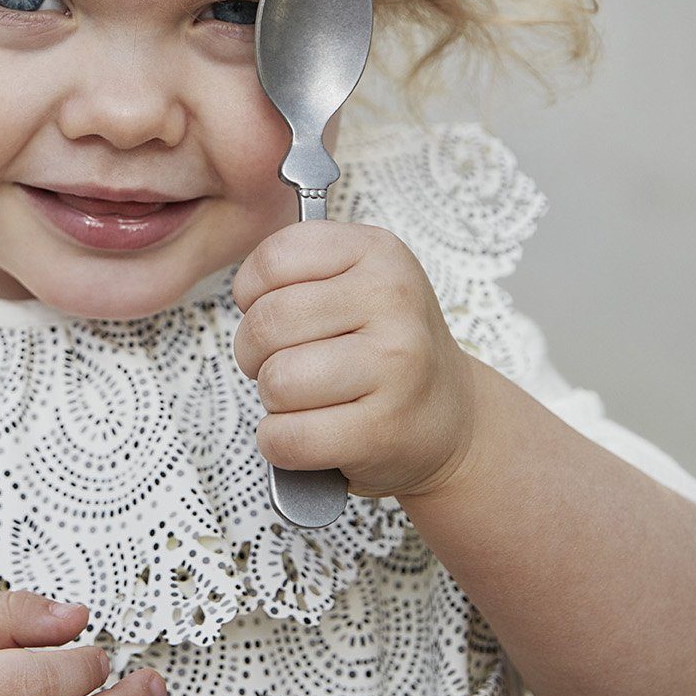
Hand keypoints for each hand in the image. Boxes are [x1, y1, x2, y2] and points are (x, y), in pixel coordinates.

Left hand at [232, 219, 479, 499]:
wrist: (451, 417)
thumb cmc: (386, 347)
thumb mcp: (358, 279)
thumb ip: (299, 268)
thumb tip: (243, 292)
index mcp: (378, 252)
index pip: (275, 259)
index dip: (251, 293)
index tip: (267, 309)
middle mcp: (392, 300)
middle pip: (267, 323)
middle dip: (253, 352)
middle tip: (279, 362)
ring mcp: (394, 365)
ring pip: (276, 381)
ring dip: (272, 400)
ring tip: (303, 397)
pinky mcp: (383, 429)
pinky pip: (289, 437)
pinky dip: (279, 443)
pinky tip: (305, 432)